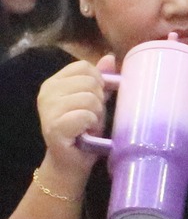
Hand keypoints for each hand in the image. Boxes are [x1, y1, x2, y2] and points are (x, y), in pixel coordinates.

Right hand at [36, 55, 111, 182]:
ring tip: (88, 125)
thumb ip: (100, 80)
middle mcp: (47, 92)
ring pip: (89, 98)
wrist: (72, 161)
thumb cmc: (84, 129)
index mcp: (54, 82)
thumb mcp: (95, 100)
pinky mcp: (54, 126)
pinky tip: (85, 132)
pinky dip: (92, 124)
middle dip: (99, 100)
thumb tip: (110, 57)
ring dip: (97, 114)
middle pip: (90, 81)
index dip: (99, 81)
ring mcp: (48, 108)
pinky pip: (85, 115)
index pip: (84, 67)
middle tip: (91, 116)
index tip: (96, 99)